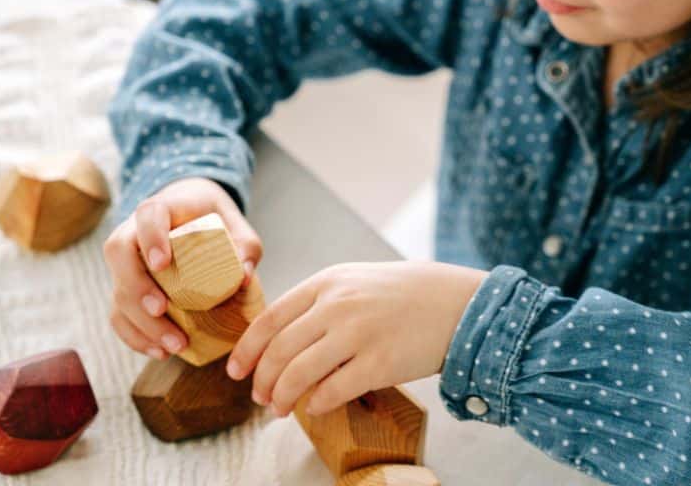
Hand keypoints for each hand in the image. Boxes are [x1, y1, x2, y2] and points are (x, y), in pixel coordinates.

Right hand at [102, 177, 262, 359]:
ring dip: (140, 323)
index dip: (150, 238)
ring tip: (174, 345)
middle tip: (162, 310)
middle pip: (119, 255)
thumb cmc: (214, 221)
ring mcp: (126, 264)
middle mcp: (134, 233)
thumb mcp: (235, 226)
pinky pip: (119, 315)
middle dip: (137, 287)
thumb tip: (244, 277)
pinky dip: (136, 336)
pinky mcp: (126, 290)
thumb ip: (245, 246)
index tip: (162, 263)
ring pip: (117, 291)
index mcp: (161, 209)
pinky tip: (159, 351)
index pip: (147, 215)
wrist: (191, 217)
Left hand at [225, 260, 487, 416]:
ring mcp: (358, 334)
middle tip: (260, 397)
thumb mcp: (356, 281)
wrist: (455, 303)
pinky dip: (315, 404)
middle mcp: (338, 305)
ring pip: (299, 374)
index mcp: (327, 282)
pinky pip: (332, 391)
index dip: (246, 350)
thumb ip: (319, 301)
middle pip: (279, 351)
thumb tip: (281, 339)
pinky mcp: (379, 363)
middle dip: (262, 380)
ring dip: (283, 397)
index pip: (270, 319)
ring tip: (280, 409)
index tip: (236, 371)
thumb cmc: (404, 294)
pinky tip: (314, 407)